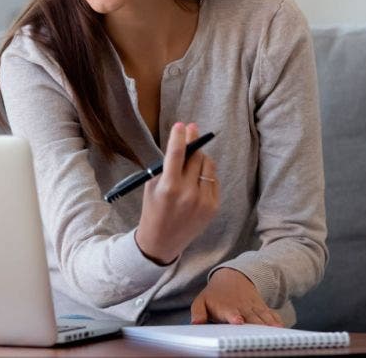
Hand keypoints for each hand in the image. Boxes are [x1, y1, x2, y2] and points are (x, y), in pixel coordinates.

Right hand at [135, 122, 219, 264]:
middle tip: (192, 129)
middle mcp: (188, 193)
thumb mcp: (152, 187)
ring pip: (208, 165)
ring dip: (200, 156)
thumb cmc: (153, 209)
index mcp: (168, 187)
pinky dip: (206, 173)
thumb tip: (182, 144)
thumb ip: (166, 167)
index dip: (179, 136)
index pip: (176, 154)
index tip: (181, 125)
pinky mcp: (213, 206)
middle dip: (193, 141)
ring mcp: (203, 200)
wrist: (162, 241)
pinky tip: (197, 176)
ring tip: (193, 156)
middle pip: (196, 156)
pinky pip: (213, 179)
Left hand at [190, 268, 283, 326]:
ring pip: (263, 317)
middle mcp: (242, 308)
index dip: (235, 317)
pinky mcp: (262, 308)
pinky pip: (271, 315)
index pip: (231, 313)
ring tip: (276, 332)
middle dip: (256, 326)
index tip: (239, 321)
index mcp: (226, 308)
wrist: (233, 277)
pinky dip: (276, 321)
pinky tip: (281, 328)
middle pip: (251, 319)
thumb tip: (195, 323)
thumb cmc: (215, 295)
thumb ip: (198, 312)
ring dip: (269, 325)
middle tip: (260, 335)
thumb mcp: (201, 301)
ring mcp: (254, 308)